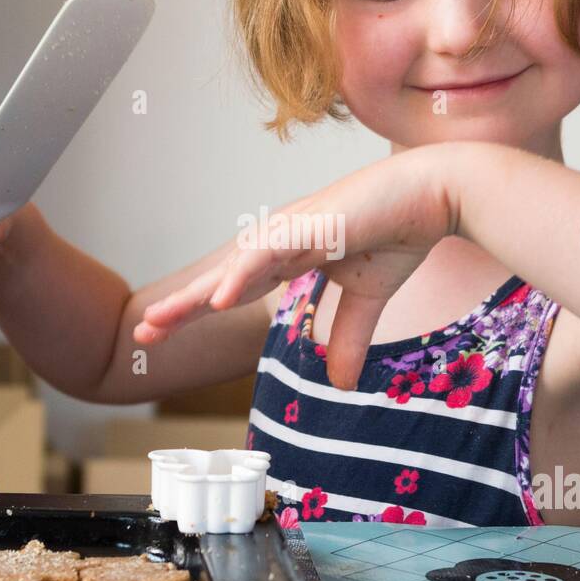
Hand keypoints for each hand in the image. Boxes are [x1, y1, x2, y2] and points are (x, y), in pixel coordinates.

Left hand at [134, 145, 458, 389]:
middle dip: (182, 306)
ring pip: (233, 268)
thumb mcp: (369, 299)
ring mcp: (292, 229)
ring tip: (160, 321)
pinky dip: (240, 276)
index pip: (235, 286)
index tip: (166, 331)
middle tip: (143, 332)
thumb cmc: (403, 234)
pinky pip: (267, 254)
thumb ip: (348, 336)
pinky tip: (216, 300)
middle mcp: (282, 240)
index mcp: (291, 253)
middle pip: (222, 279)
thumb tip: (340, 384)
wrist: (436, 196)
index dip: (200, 309)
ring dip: (196, 295)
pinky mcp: (310, 223)